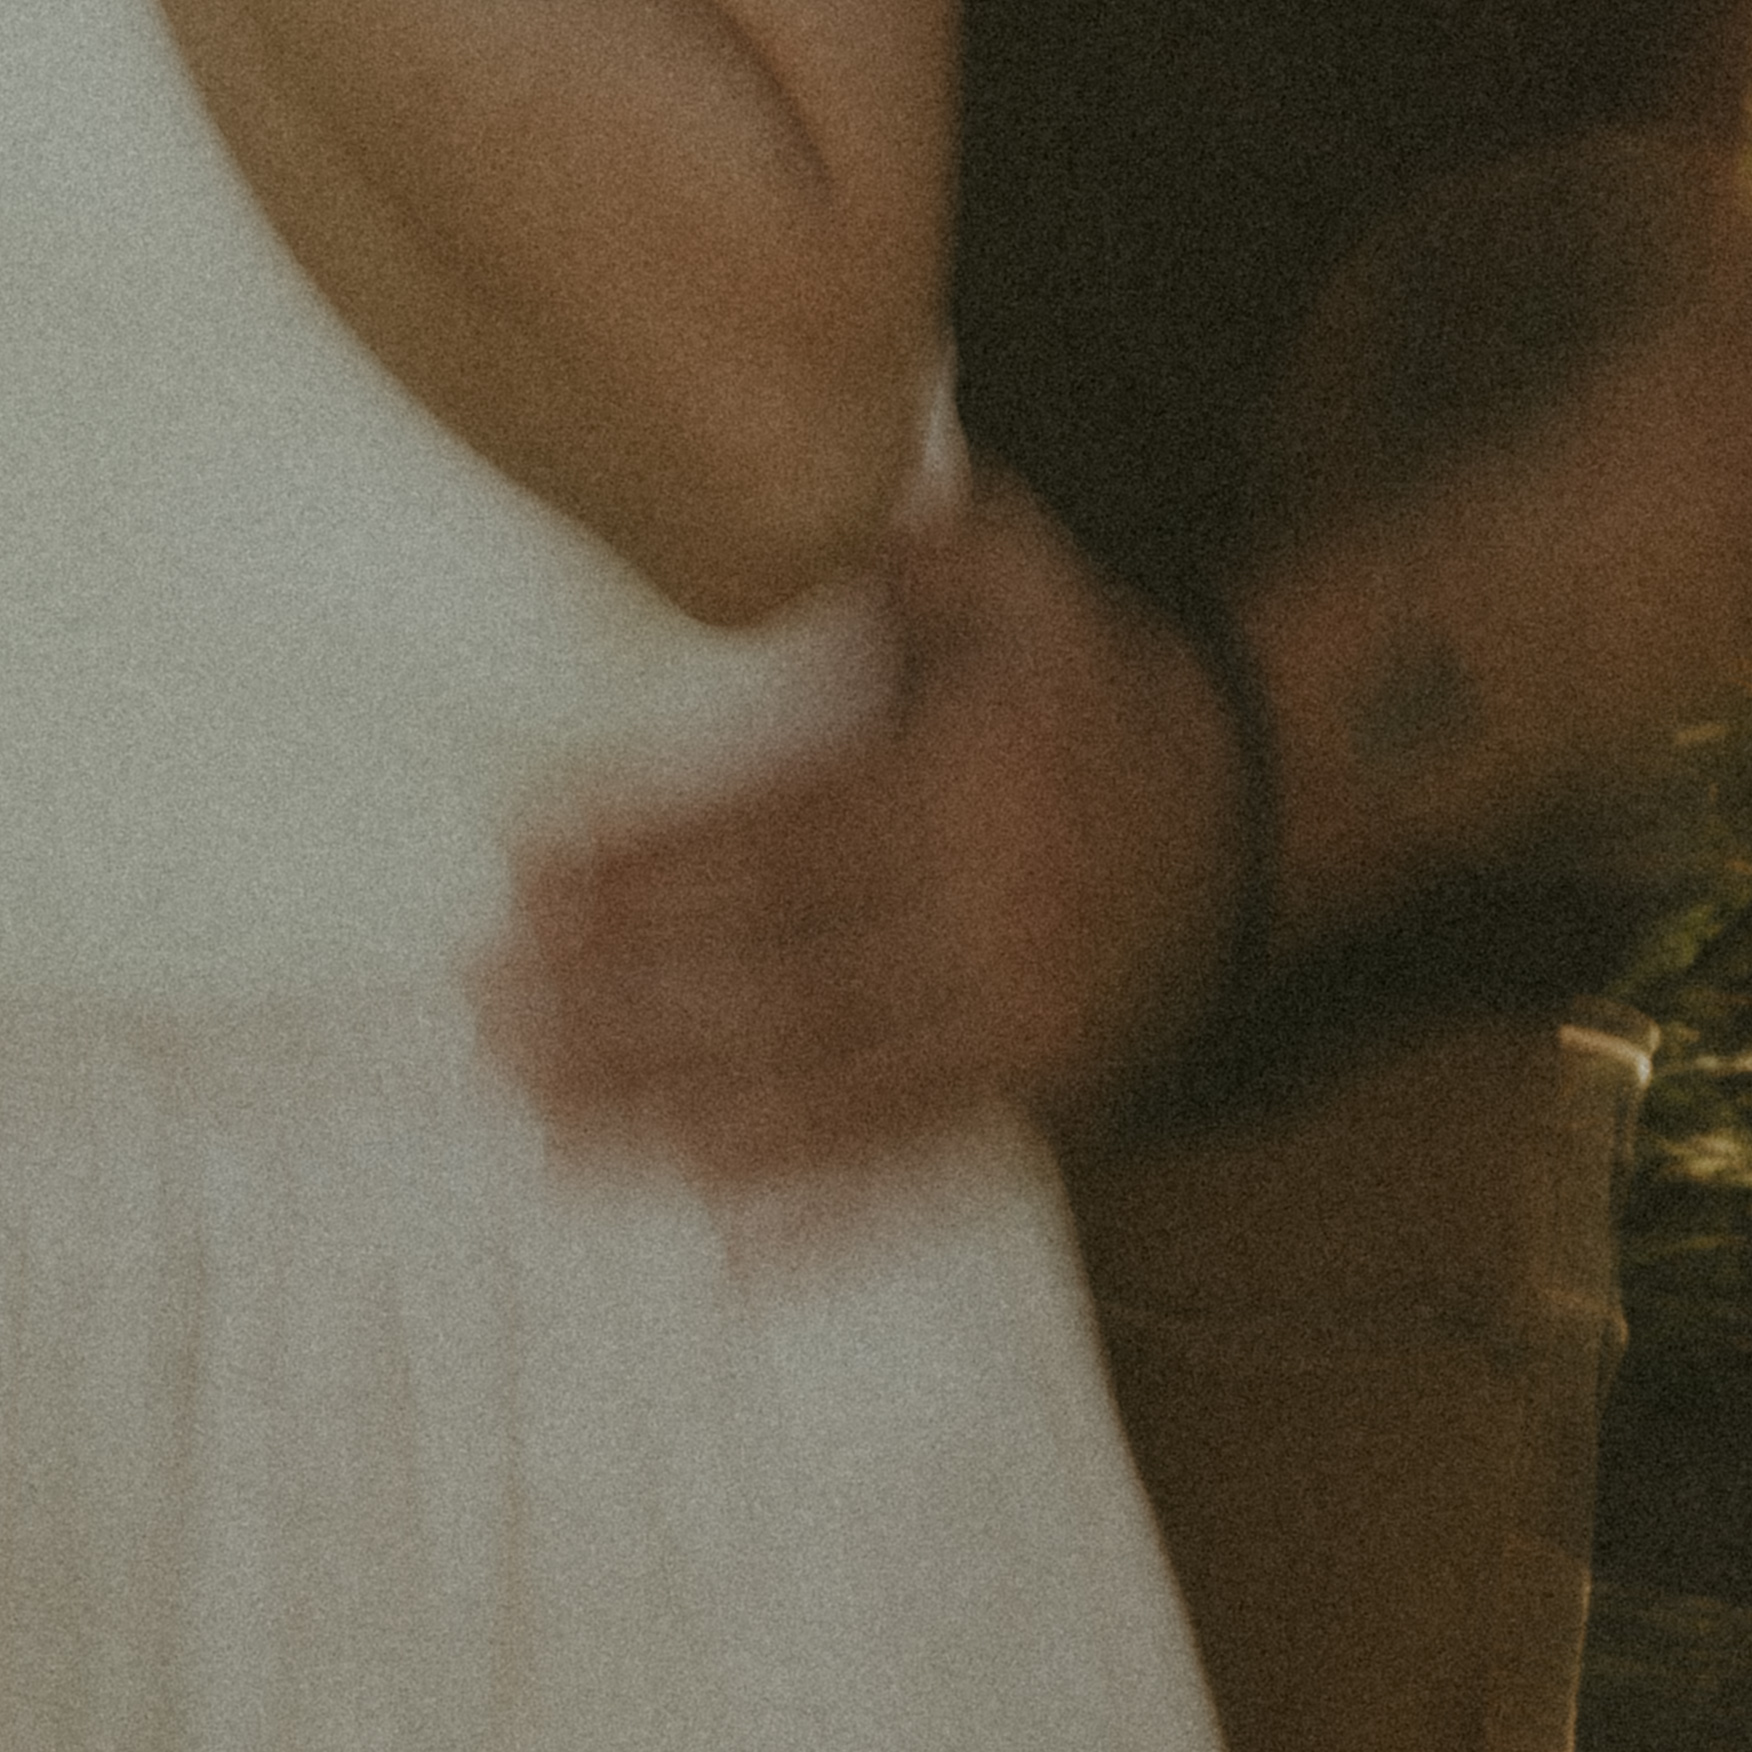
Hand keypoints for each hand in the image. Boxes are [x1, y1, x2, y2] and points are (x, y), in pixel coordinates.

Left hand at [485, 462, 1257, 1175]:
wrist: (1258, 811)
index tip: (529, 872)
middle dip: (626, 1001)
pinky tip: (724, 1240)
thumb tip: (807, 512)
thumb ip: (921, 551)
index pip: (776, 836)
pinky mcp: (1040, 1095)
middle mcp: (989, 922)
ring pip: (829, 1086)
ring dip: (680, 1111)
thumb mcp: (1029, 583)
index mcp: (966, 793)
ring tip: (548, 1119)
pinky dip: (822, 1209)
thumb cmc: (1100, 684)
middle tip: (494, 1010)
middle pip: (778, 977)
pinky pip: (920, 1162)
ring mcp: (1018, 1027)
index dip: (649, 864)